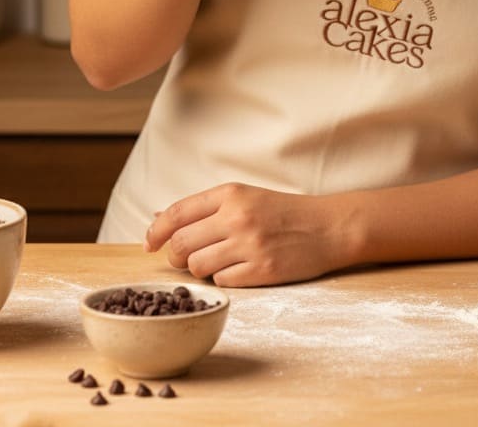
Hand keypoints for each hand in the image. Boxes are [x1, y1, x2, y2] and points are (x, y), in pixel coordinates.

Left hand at [144, 183, 348, 286]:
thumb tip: (158, 218)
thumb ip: (204, 208)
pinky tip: (240, 269)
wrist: (328, 227)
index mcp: (231, 194)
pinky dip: (224, 279)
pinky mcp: (261, 271)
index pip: (177, 213)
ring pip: (197, 266)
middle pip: (181, 244)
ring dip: (201, 269)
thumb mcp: (245, 197)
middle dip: (176, 255)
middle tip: (186, 257)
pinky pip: (222, 282)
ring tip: (219, 261)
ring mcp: (249, 245)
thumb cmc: (283, 212)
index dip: (156, 232)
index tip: (149, 243)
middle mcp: (237, 217)